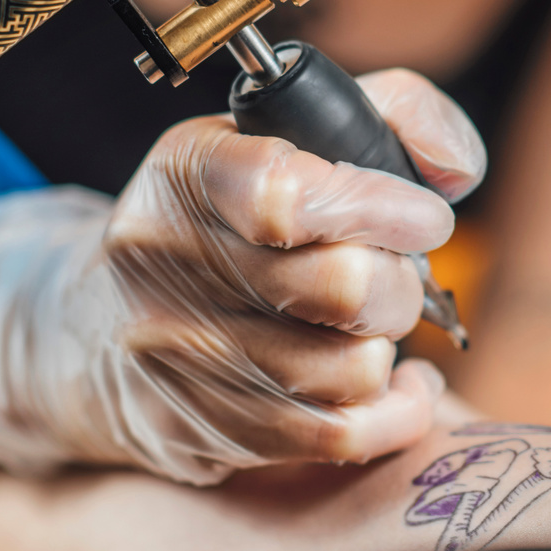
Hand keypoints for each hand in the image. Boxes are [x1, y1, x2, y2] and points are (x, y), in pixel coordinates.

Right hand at [0, 69, 485, 484]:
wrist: (93, 326)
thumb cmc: (221, 219)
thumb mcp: (284, 133)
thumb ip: (390, 114)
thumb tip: (456, 172)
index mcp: (186, 172)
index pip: (288, 193)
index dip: (378, 205)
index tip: (422, 216)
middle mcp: (165, 263)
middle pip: (345, 287)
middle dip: (402, 277)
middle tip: (394, 268)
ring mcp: (178, 356)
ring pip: (351, 370)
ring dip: (389, 343)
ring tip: (371, 322)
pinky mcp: (201, 432)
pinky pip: (338, 437)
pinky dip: (394, 410)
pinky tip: (392, 381)